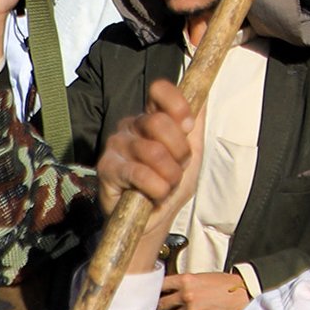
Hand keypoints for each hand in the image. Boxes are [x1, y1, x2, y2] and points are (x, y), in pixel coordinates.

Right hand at [98, 79, 202, 270]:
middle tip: (178, 167)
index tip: (188, 126)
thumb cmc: (171, 183)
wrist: (154, 219)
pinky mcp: (106, 168)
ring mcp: (116, 145)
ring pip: (153, 151)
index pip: (159, 90)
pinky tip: (154, 194)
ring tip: (166, 184)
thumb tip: (202, 97)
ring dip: (170, 175)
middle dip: (180, 151)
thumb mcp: (193, 153)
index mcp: (152, 116)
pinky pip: (139, 173)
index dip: (177, 105)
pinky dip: (157, 188)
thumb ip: (196, 125)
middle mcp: (131, 125)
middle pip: (159, 122)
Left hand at [155, 272, 250, 309]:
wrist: (243, 297)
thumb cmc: (224, 285)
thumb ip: (184, 283)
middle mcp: (185, 295)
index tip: (147, 298)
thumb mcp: (202, 277)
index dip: (150, 293)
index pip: (158, 286)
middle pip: (159, 306)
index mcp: (186, 280)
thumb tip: (167, 292)